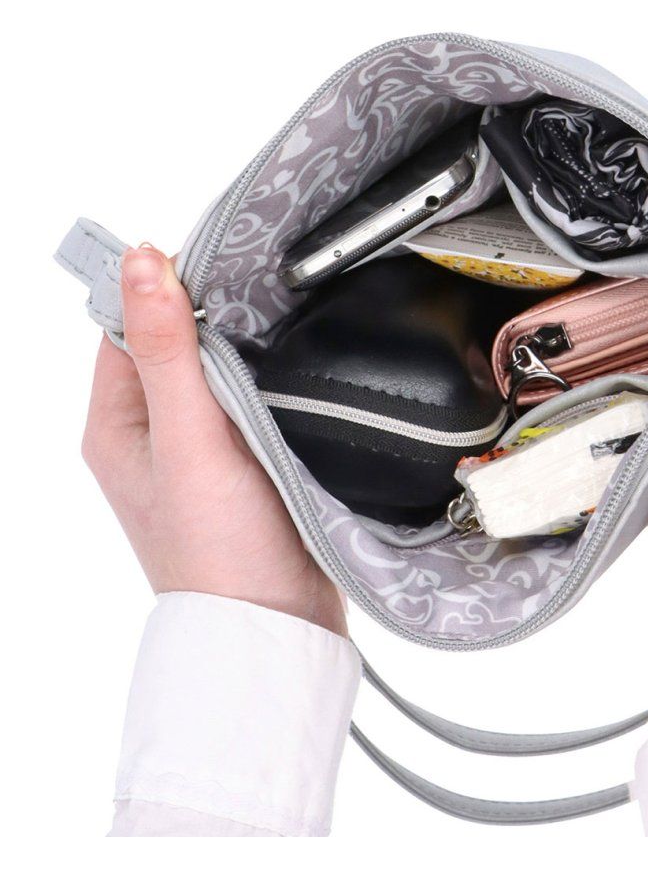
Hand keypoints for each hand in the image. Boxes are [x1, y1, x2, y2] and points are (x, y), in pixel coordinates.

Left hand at [82, 246, 346, 635]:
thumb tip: (142, 262)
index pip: (126, 322)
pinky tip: (297, 369)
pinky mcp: (244, 462)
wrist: (276, 627)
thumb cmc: (217, 552)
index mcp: (114, 423)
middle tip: (262, 284)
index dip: (164, 284)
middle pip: (173, 340)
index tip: (214, 255)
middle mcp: (150, 433)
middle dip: (213, 310)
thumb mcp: (187, 439)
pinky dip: (271, 378)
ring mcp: (197, 449)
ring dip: (247, 344)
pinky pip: (251, 399)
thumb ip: (167, 350)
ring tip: (284, 324)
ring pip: (217, 367)